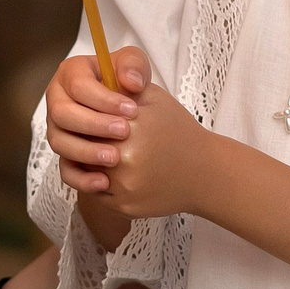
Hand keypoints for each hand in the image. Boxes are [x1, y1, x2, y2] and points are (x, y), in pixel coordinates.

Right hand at [45, 45, 149, 186]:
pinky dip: (82, 178)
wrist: (132, 117)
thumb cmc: (129, 87)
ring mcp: (58, 130)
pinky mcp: (65, 155)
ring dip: (86, 151)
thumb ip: (134, 65)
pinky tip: (105, 182)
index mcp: (71, 74)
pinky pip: (65, 170)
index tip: (132, 110)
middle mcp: (57, 101)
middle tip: (124, 131)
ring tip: (115, 158)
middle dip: (93, 124)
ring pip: (60, 142)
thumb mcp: (135, 68)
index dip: (103, 98)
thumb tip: (130, 82)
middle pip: (62, 113)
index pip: (78, 85)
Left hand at [83, 81, 211, 220]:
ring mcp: (124, 185)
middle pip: (84, 146)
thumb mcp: (155, 100)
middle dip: (88, 142)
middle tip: (97, 138)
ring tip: (105, 154)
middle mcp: (125, 158)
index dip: (89, 118)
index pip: (87, 119)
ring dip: (90, 164)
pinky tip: (118, 173)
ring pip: (86, 172)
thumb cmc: (178, 131)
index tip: (94, 117)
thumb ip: (122, 90)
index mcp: (130, 126)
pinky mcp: (125, 206)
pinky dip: (100, 184)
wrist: (205, 172)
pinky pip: (97, 194)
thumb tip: (91, 83)